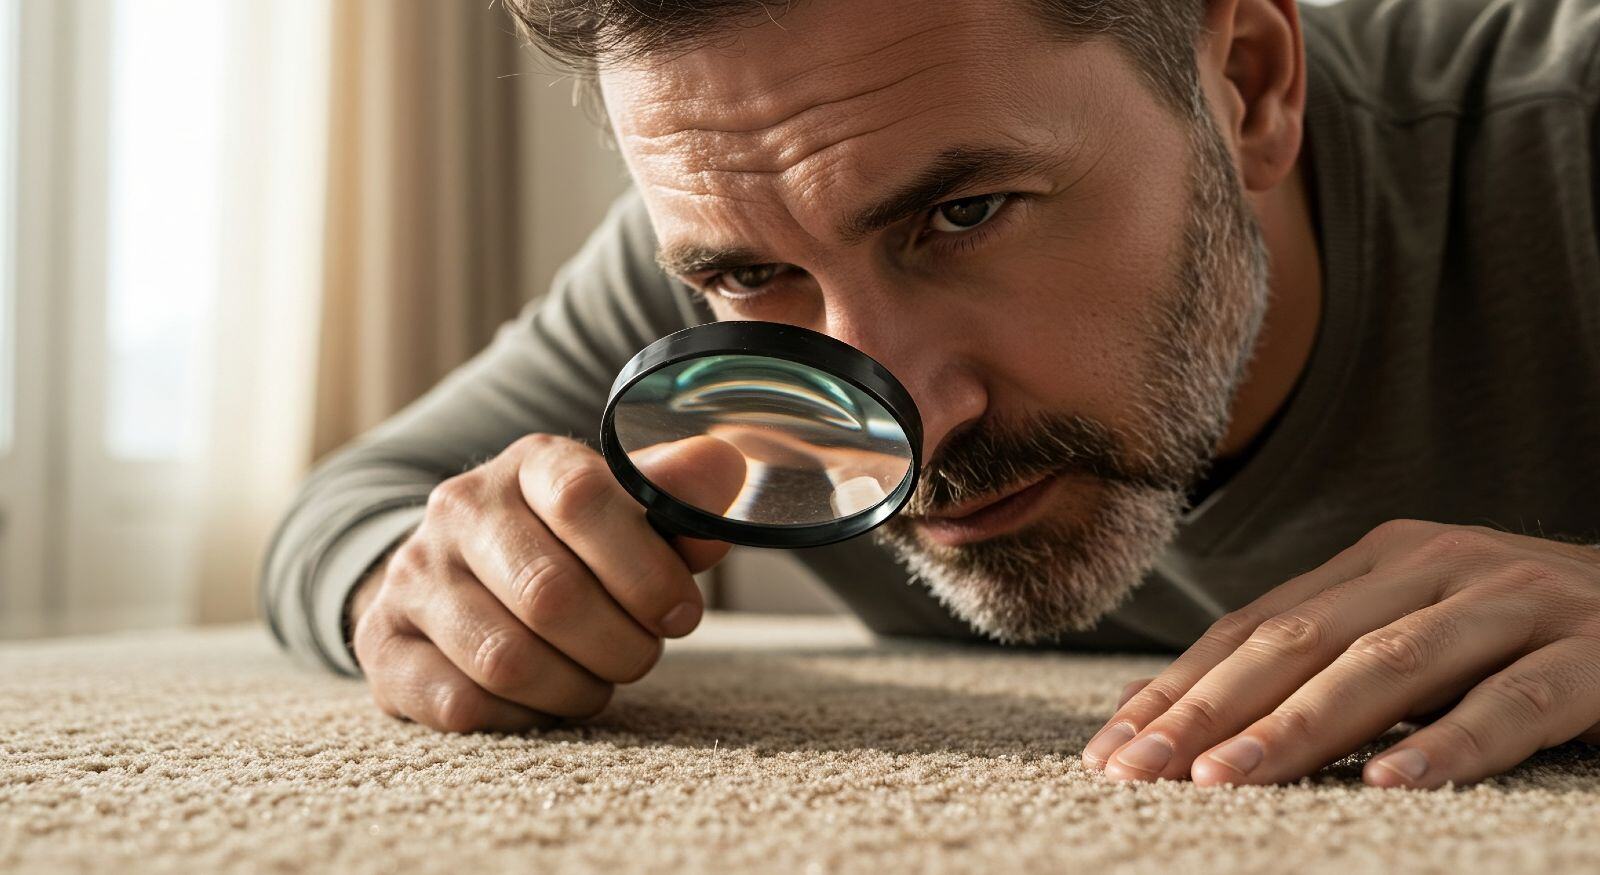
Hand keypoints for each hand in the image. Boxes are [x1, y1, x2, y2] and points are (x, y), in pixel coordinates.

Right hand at [350, 433, 745, 732]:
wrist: (457, 571)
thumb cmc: (570, 546)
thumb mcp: (628, 512)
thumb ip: (677, 498)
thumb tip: (725, 466)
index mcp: (530, 463)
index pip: (586, 499)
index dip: (646, 569)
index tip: (680, 612)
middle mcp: (459, 507)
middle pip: (552, 594)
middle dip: (620, 645)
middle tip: (640, 655)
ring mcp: (413, 574)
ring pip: (507, 659)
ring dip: (575, 688)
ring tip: (595, 680)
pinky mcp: (382, 643)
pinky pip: (462, 704)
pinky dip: (521, 718)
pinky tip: (540, 701)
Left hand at [1081, 519, 1599, 787]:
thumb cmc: (1527, 640)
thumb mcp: (1420, 635)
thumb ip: (1330, 661)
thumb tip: (1192, 722)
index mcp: (1385, 559)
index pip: (1257, 626)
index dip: (1179, 686)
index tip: (1111, 748)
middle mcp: (1440, 564)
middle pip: (1300, 641)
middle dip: (1207, 709)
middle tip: (1138, 770)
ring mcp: (1517, 600)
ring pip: (1388, 664)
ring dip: (1299, 726)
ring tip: (1226, 780)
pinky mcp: (1595, 652)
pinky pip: (1515, 702)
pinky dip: (1451, 743)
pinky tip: (1392, 783)